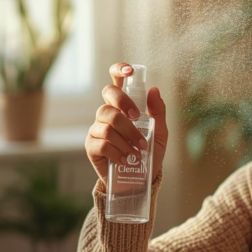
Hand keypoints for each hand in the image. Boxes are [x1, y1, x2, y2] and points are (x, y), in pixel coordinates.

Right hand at [85, 62, 167, 187]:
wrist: (138, 181)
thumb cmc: (148, 154)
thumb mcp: (159, 134)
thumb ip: (158, 113)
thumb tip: (155, 90)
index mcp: (124, 106)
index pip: (116, 81)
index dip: (119, 70)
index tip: (130, 71)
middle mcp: (108, 113)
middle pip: (108, 95)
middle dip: (124, 103)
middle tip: (137, 118)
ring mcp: (97, 128)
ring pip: (108, 122)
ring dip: (127, 137)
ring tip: (138, 152)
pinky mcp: (91, 146)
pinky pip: (102, 143)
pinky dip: (118, 152)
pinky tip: (126, 160)